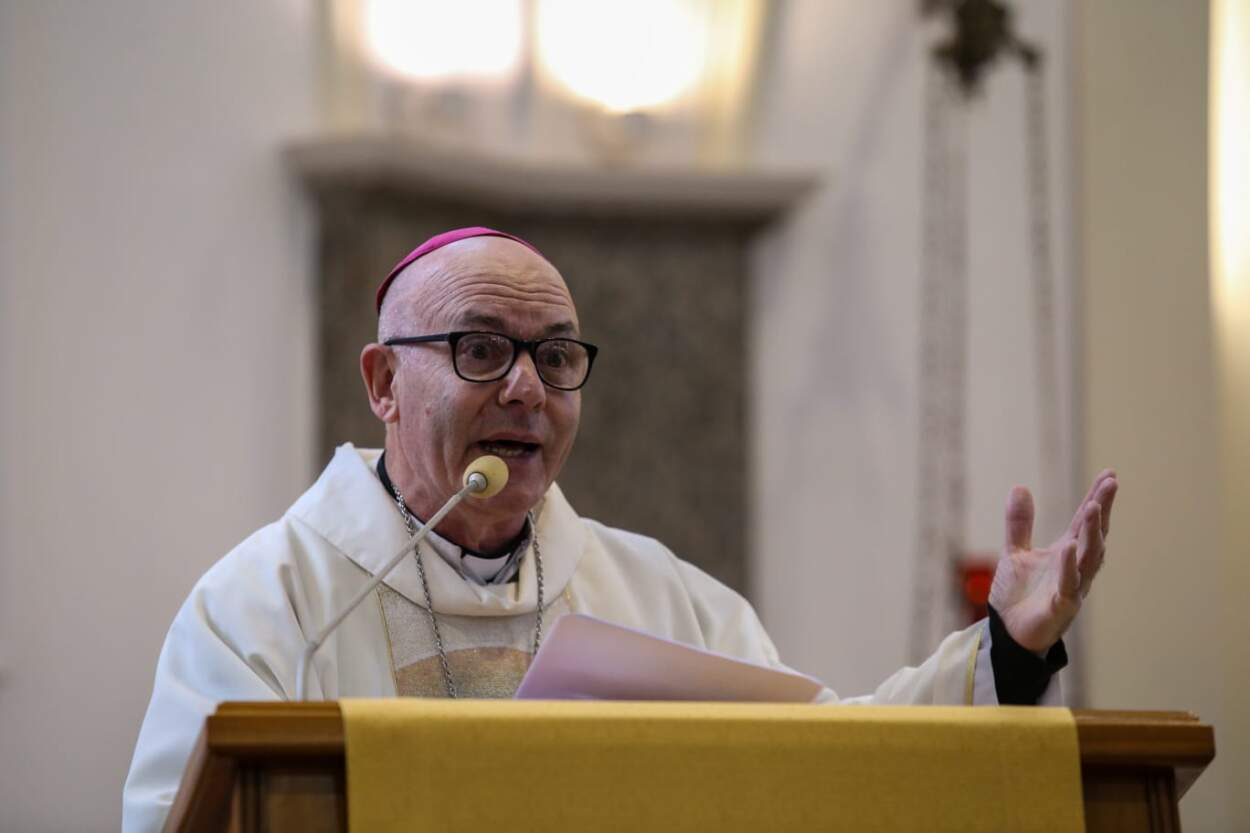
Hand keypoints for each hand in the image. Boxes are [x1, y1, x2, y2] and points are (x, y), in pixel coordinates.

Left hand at [987, 469, 1118, 652]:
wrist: (1008, 632)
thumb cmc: (1018, 596)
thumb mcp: (1016, 552)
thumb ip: (1019, 523)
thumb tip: (1020, 487)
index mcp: (1067, 553)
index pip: (1084, 522)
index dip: (1097, 499)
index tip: (1110, 475)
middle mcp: (1076, 568)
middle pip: (1094, 535)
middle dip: (1102, 510)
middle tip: (1110, 484)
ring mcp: (1073, 587)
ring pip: (1089, 558)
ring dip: (1092, 533)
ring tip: (1093, 507)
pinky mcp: (1062, 606)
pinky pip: (1070, 585)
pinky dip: (1069, 565)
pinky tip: (1069, 546)